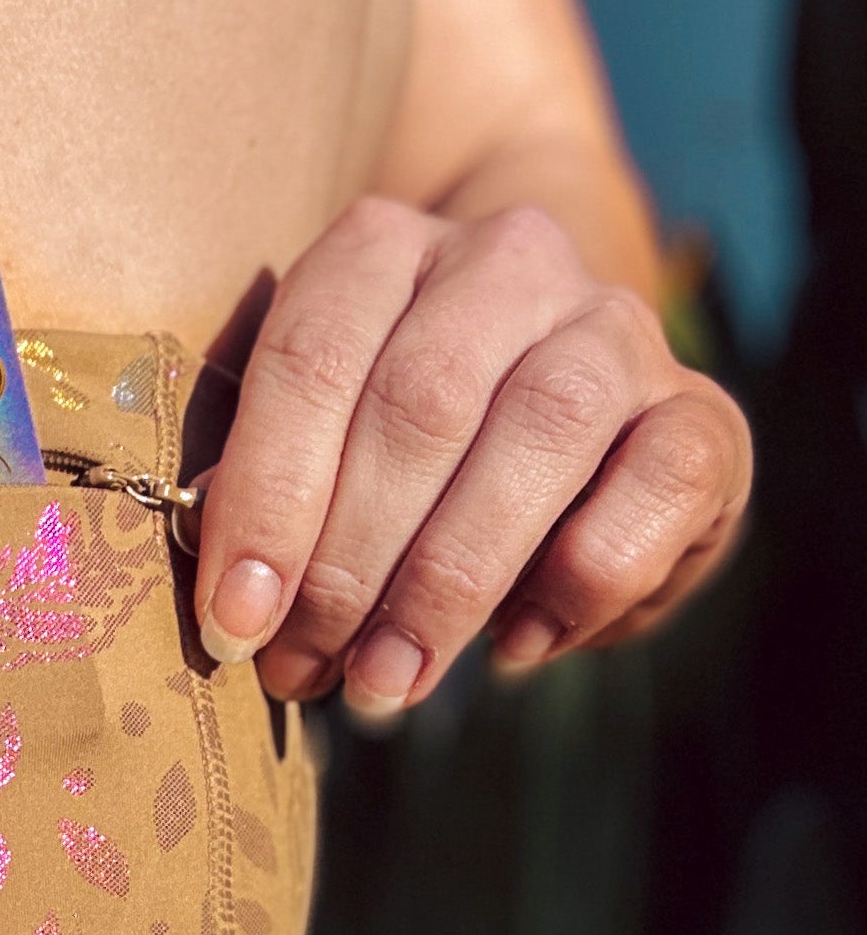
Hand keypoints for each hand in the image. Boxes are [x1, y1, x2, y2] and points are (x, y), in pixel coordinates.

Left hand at [192, 197, 750, 712]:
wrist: (549, 388)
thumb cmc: (387, 434)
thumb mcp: (311, 440)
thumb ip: (263, 489)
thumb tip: (232, 595)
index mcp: (382, 251)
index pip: (311, 359)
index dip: (266, 499)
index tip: (232, 621)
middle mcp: (505, 263)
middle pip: (419, 404)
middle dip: (347, 564)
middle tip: (302, 670)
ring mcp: (615, 329)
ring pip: (540, 435)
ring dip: (448, 585)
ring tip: (384, 683)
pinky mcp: (703, 412)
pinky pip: (658, 487)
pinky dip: (578, 584)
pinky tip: (512, 649)